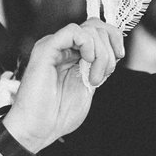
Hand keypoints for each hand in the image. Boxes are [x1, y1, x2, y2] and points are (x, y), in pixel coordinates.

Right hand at [7, 20, 124, 153]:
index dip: (114, 39)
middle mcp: (63, 48)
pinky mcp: (46, 49)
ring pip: (89, 29)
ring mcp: (54, 47)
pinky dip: (88, 44)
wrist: (37, 129)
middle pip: (96, 26)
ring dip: (101, 54)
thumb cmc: (56, 115)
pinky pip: (73, 31)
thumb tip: (113, 54)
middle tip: (103, 74)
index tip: (119, 56)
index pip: (97, 30)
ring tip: (93, 78)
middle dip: (109, 50)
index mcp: (72, 55)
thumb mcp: (88, 88)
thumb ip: (98, 68)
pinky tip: (86, 61)